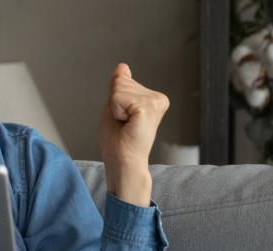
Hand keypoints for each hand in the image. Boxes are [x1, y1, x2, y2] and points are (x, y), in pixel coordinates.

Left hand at [99, 63, 168, 206]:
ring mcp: (156, 101)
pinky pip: (118, 97)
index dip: (113, 101)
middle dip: (114, 104)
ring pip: (119, 88)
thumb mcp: (114, 107)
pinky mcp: (149, 106)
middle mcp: (159, 98)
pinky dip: (115, 111)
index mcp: (152, 98)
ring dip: (115, 109)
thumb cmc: (118, 141)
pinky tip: (127, 125)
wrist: (123, 161)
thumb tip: (123, 67)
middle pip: (120, 82)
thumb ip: (119, 86)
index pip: (122, 81)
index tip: (122, 120)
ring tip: (125, 125)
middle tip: (123, 124)